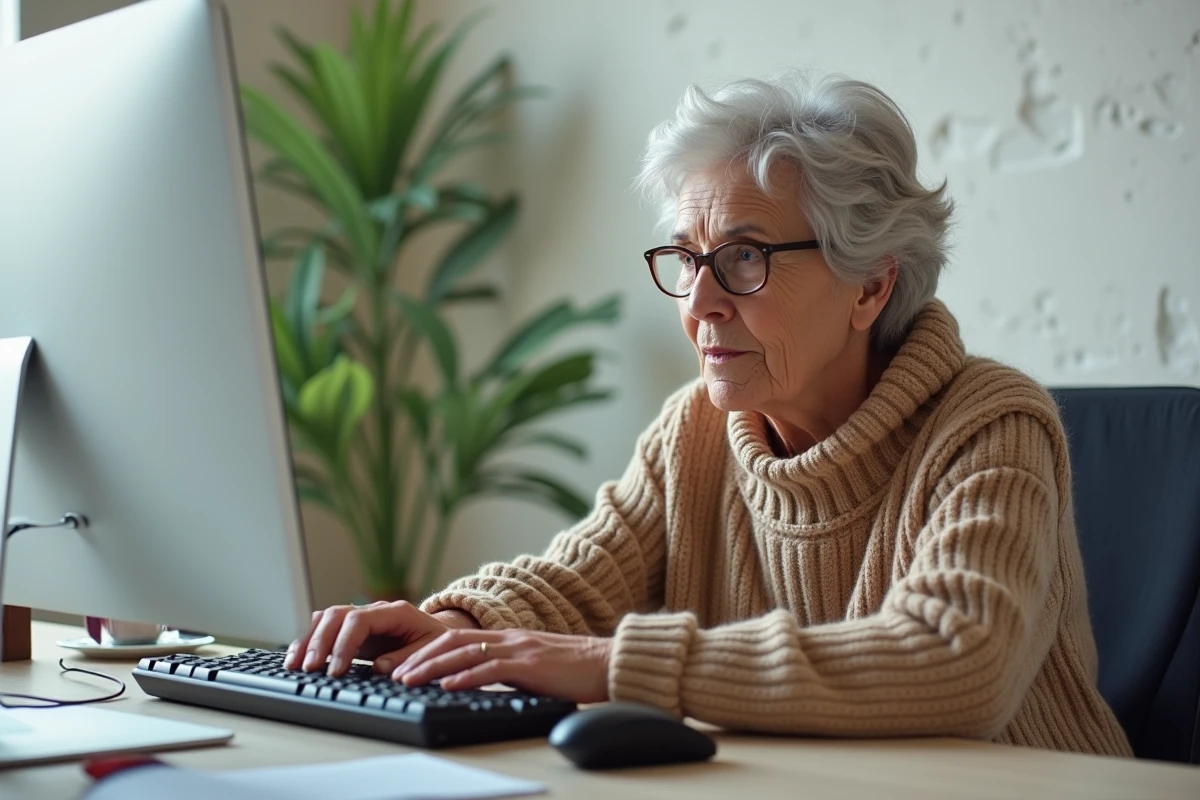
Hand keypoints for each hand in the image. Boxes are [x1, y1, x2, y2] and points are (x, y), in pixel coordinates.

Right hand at [283, 601, 478, 676]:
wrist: (441, 635)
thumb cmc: (438, 643)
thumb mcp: (432, 650)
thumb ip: (408, 658)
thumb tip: (380, 667)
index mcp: (396, 612)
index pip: (359, 621)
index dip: (344, 644)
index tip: (335, 670)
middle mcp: (374, 611)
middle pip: (337, 616)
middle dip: (320, 642)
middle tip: (309, 669)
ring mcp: (361, 617)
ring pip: (326, 619)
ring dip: (308, 641)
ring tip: (295, 666)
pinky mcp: (352, 629)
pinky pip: (324, 628)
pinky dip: (309, 641)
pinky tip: (296, 657)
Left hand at [394, 629, 611, 703]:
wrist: (609, 662)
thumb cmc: (575, 670)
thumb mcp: (532, 667)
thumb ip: (506, 670)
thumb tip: (479, 682)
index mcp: (506, 638)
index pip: (455, 637)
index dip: (425, 649)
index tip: (401, 662)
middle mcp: (508, 638)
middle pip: (451, 639)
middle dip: (418, 655)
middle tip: (392, 670)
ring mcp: (519, 648)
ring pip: (464, 652)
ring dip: (431, 666)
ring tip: (407, 679)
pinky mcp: (531, 664)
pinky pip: (492, 669)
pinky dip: (466, 676)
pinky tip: (447, 685)